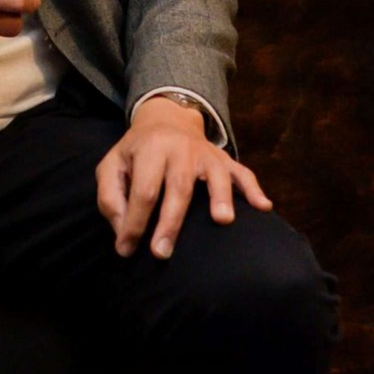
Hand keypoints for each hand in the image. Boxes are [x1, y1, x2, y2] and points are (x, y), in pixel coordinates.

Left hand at [95, 96, 271, 259]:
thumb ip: (110, 196)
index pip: (143, 191)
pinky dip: (253, 189)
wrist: (166, 119)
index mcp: (150, 149)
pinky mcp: (224, 159)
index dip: (134, 222)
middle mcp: (180, 149)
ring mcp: (206, 153)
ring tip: (223, 220)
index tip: (126, 249)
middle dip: (170, 223)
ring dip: (220, 197)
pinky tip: (263, 207)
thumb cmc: (136, 153)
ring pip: (216, 175)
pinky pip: (243, 173)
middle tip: (161, 253)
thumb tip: (122, 230)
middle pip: (178, 188)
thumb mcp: (112, 166)